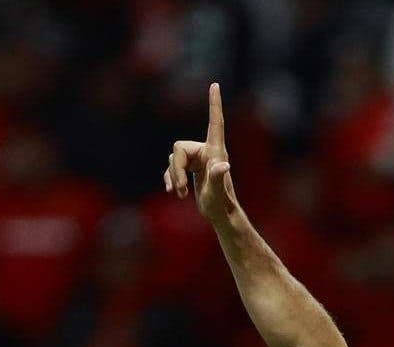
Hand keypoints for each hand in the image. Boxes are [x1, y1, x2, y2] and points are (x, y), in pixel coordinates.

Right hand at [164, 82, 240, 225]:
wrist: (220, 215)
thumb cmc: (221, 205)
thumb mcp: (217, 193)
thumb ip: (218, 178)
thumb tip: (223, 165)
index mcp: (214, 151)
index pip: (214, 122)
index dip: (214, 104)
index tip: (215, 85)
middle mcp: (206, 151)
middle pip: (179, 149)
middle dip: (176, 170)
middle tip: (181, 190)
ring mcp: (197, 160)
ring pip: (173, 159)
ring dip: (174, 178)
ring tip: (181, 194)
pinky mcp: (190, 169)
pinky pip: (172, 167)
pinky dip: (170, 179)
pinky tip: (174, 192)